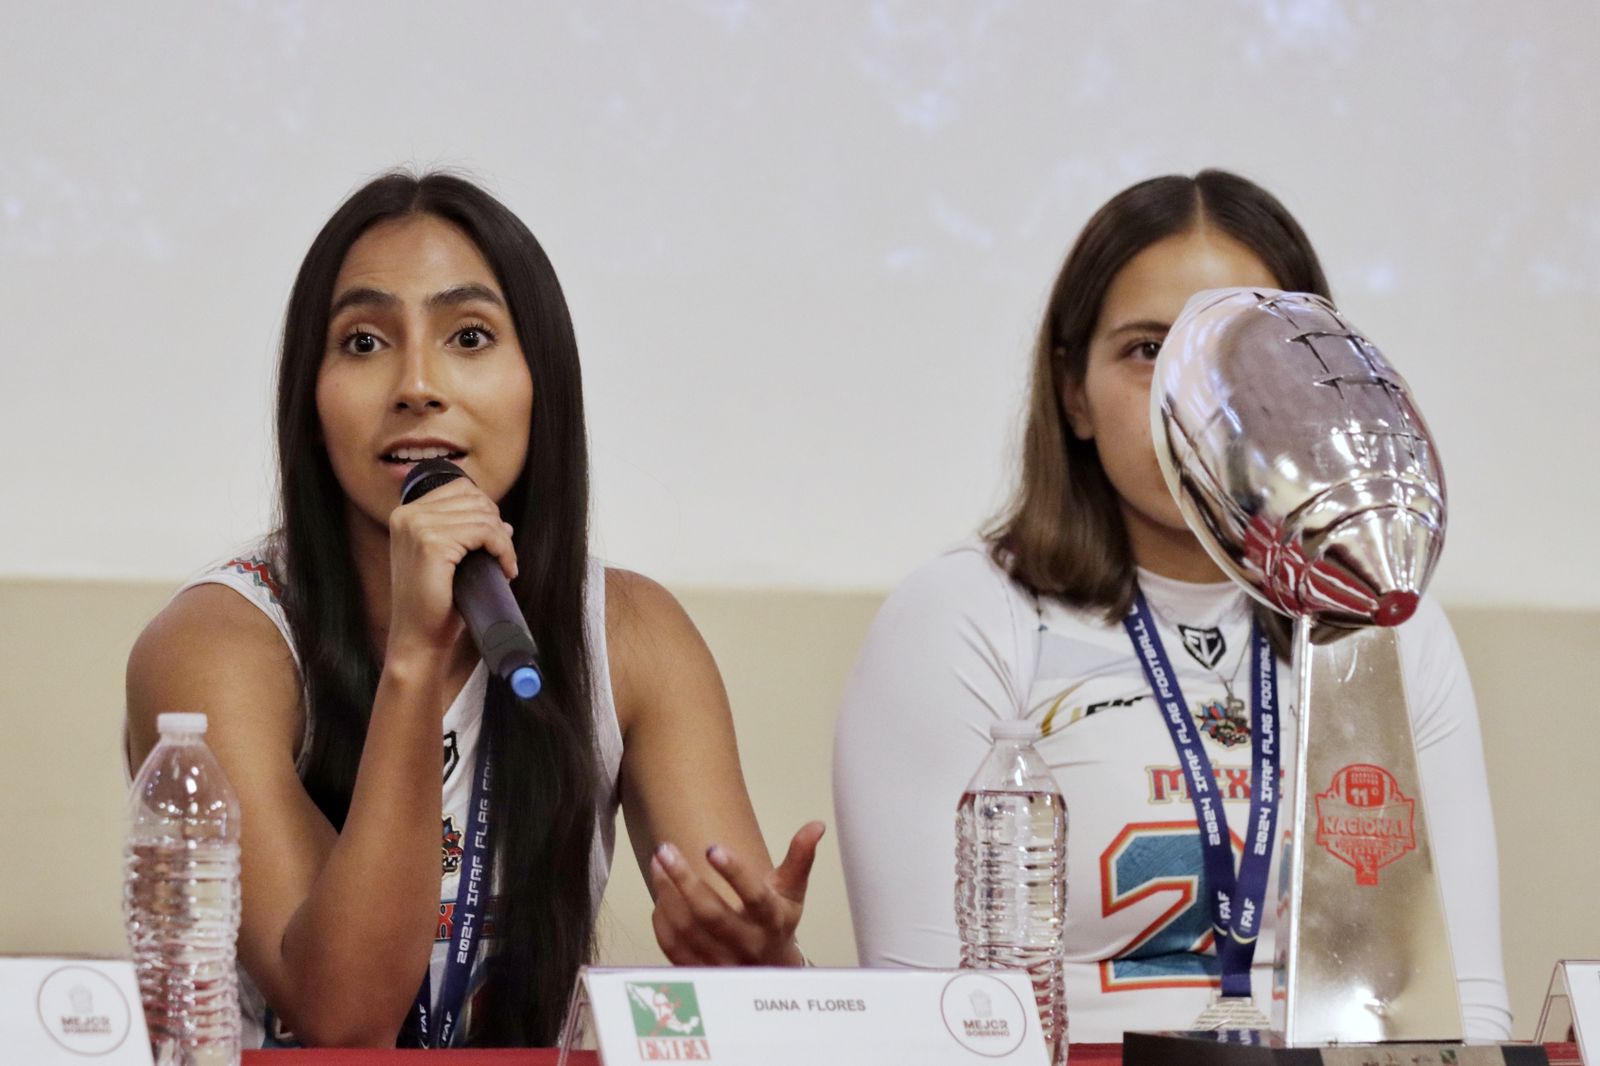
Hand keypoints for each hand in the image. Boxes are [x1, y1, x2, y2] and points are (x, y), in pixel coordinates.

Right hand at [385, 476, 516, 660]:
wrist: (419, 638)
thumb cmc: (434, 603)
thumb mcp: (447, 560)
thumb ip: (467, 535)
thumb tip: (504, 524)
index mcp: (406, 514)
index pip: (460, 489)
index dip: (485, 511)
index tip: (494, 540)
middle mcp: (407, 515)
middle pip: (474, 499)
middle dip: (496, 525)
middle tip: (502, 555)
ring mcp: (417, 527)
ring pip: (483, 516)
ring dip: (503, 541)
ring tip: (504, 564)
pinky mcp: (431, 543)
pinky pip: (485, 532)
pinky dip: (503, 549)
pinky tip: (505, 568)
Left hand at [649, 821, 824, 966]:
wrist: (769, 974)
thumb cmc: (778, 923)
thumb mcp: (792, 892)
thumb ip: (800, 858)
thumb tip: (816, 824)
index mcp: (771, 920)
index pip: (753, 896)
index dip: (734, 872)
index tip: (712, 847)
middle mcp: (747, 944)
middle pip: (710, 914)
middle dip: (684, 879)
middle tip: (665, 849)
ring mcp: (721, 963)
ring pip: (686, 929)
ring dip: (667, 894)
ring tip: (657, 862)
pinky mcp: (700, 972)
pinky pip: (672, 947)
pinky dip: (662, 920)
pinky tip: (660, 894)